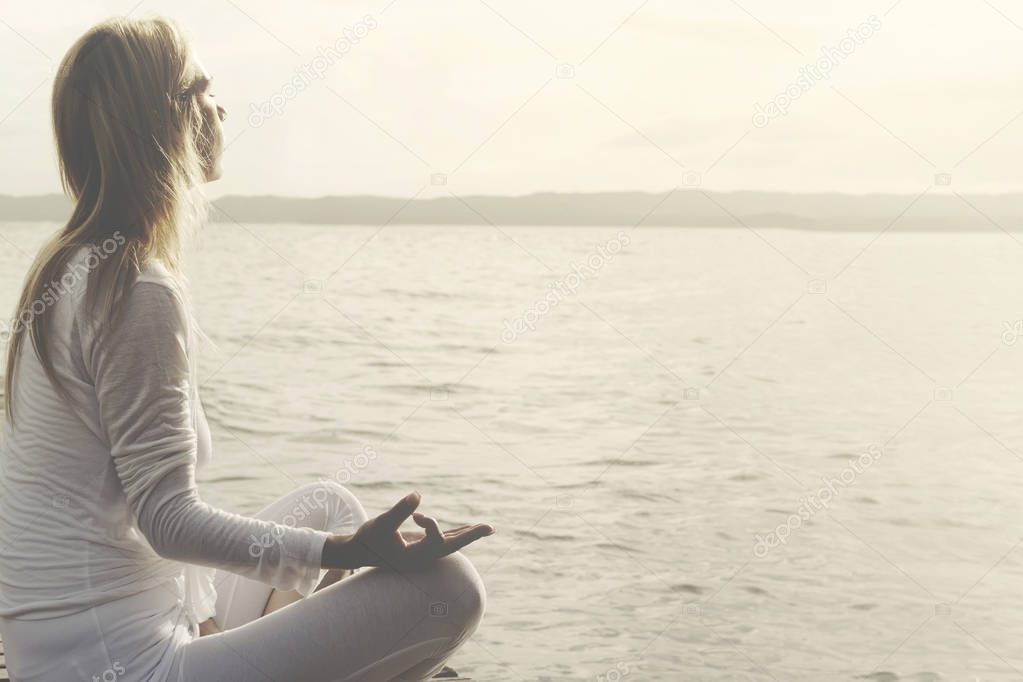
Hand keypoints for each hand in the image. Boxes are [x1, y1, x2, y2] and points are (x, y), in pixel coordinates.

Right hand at [322, 492, 493, 570]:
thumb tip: (417, 494)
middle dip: (471, 536)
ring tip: (487, 527)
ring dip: (468, 534)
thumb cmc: (368, 539)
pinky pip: (444, 540)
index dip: (431, 524)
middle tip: (490, 527)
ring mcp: (424, 553)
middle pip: (452, 546)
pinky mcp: (422, 546)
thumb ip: (399, 511)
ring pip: (451, 543)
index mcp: (415, 558)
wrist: (359, 552)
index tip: (416, 514)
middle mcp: (423, 558)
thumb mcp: (381, 524)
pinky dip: (457, 533)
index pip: (435, 540)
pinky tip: (469, 528)